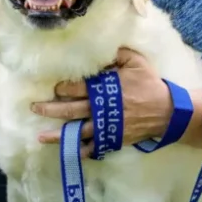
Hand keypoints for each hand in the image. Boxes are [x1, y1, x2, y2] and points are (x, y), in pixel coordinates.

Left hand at [30, 47, 174, 156]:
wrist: (167, 111)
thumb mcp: (136, 62)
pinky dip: (81, 151)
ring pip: (77, 132)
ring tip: (40, 137)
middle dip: (51, 109)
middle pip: (71, 109)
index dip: (64, 88)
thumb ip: (117, 54)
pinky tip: (68, 153)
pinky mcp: (113, 139)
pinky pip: (94, 148)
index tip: (54, 88)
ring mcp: (106, 127)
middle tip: (34, 108)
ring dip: (58, 135)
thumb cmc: (150, 84)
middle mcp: (101, 109)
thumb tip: (101, 48)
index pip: (77, 88)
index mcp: (105, 89)